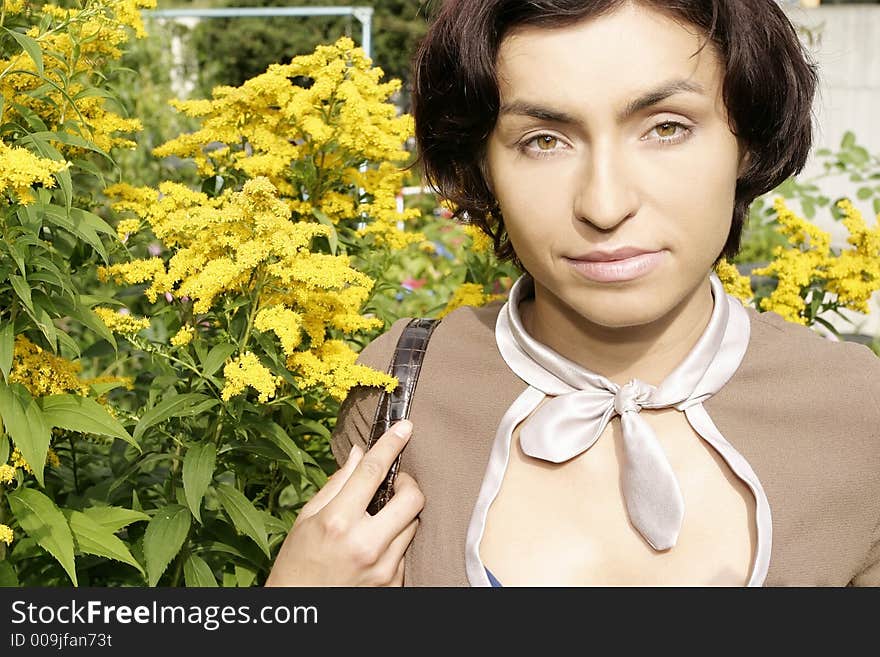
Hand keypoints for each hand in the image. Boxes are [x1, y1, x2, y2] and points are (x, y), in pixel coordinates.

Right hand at [265, 420, 423, 585]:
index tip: (404, 427)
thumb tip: (359, 452)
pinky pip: (406, 551)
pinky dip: (396, 542)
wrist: (301, 611)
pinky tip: (375, 547)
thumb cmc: (297, 563)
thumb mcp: (306, 519)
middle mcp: (364, 544)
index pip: (372, 472)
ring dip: (401, 515)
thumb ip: (336, 484)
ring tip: (377, 521)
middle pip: (412, 498)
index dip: (390, 444)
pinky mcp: (393, 584)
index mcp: (337, 522)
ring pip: (414, 524)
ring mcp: (382, 567)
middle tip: (394, 485)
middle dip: (408, 484)